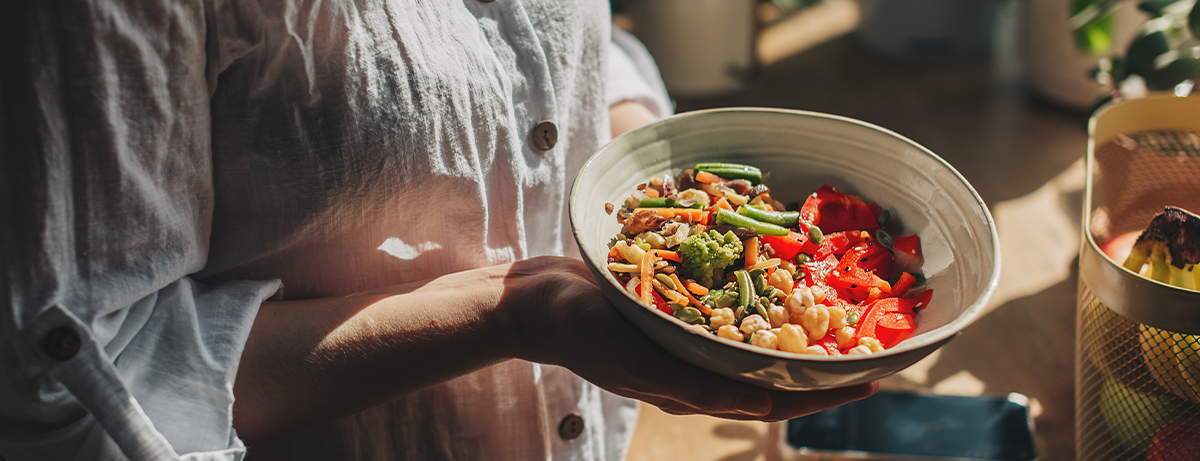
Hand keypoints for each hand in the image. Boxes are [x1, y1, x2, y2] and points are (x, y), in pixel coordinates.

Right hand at [499, 256, 877, 421]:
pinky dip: (754, 286)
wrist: (531, 299)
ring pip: (752, 330)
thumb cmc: (579, 330)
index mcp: (694, 387)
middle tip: (868, 332)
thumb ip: (699, 383)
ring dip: (793, 317)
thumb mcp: (637, 359)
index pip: (775, 400)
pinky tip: (774, 262)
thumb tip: (767, 401)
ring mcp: (684, 332)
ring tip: (835, 296)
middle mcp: (696, 362)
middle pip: (772, 365)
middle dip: (821, 354)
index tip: (874, 376)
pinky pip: (724, 299)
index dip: (826, 392)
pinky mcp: (671, 302)